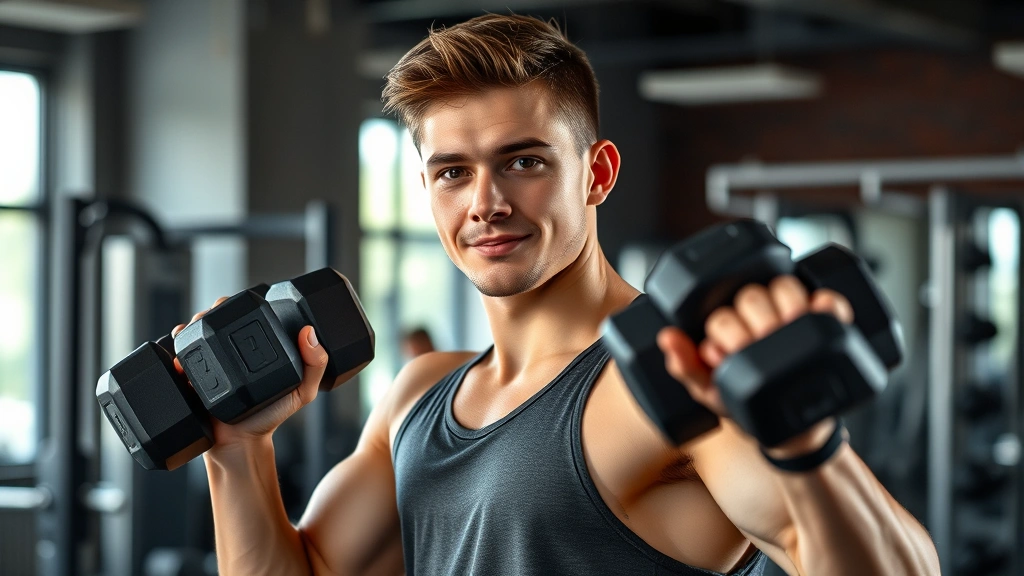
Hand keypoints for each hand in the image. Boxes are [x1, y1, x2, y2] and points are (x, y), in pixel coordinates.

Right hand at [170, 297, 328, 448]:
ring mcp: (211, 362)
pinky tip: (180, 351)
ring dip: (193, 324)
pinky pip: (178, 355)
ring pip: (196, 332)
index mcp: (256, 347)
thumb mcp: (300, 391)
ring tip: (194, 329)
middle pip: (218, 318)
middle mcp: (231, 351)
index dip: (242, 302)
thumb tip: (309, 333)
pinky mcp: (192, 375)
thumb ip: (314, 365)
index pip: (247, 315)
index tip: (241, 302)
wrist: (240, 444)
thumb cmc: (271, 416)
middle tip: (212, 315)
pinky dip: (176, 346)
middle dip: (213, 310)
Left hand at [656, 275, 853, 452]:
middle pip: (753, 295)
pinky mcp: (824, 324)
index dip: (727, 328)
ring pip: (786, 287)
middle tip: (762, 344)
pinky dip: (827, 305)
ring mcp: (790, 317)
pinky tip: (819, 312)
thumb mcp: (711, 394)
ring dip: (789, 305)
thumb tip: (666, 338)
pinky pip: (829, 302)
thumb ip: (686, 369)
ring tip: (788, 331)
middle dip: (757, 321)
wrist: (790, 435)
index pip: (722, 311)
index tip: (732, 352)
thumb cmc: (744, 407)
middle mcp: (756, 316)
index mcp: (727, 328)